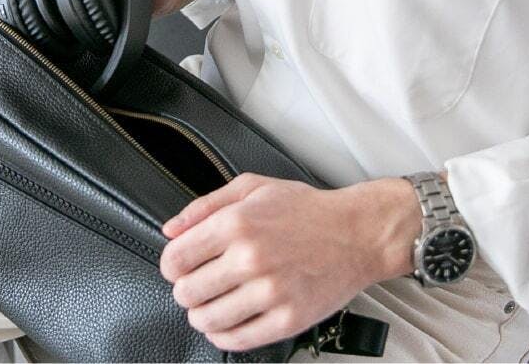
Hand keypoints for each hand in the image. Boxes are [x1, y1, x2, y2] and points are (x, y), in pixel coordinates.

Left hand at [159, 173, 421, 351]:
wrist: (358, 233)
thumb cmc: (307, 210)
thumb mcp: (252, 188)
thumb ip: (205, 206)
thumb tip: (170, 229)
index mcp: (237, 223)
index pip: (175, 259)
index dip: (171, 266)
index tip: (178, 268)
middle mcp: (250, 258)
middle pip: (186, 293)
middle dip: (186, 291)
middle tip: (198, 285)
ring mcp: (270, 292)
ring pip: (207, 320)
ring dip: (202, 315)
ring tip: (212, 305)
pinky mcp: (288, 319)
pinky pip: (238, 340)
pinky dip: (223, 336)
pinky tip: (228, 322)